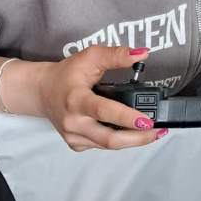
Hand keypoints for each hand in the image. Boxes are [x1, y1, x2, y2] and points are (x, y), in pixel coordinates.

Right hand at [36, 45, 169, 151]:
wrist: (42, 91)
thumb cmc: (67, 74)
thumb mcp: (90, 57)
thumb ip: (116, 55)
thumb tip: (142, 53)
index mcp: (76, 100)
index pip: (104, 112)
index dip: (127, 118)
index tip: (147, 121)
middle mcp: (73, 122)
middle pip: (110, 139)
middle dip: (138, 138)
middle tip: (158, 131)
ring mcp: (74, 136)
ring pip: (109, 145)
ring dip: (133, 141)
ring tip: (152, 133)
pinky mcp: (76, 144)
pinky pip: (102, 146)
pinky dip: (119, 141)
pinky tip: (129, 133)